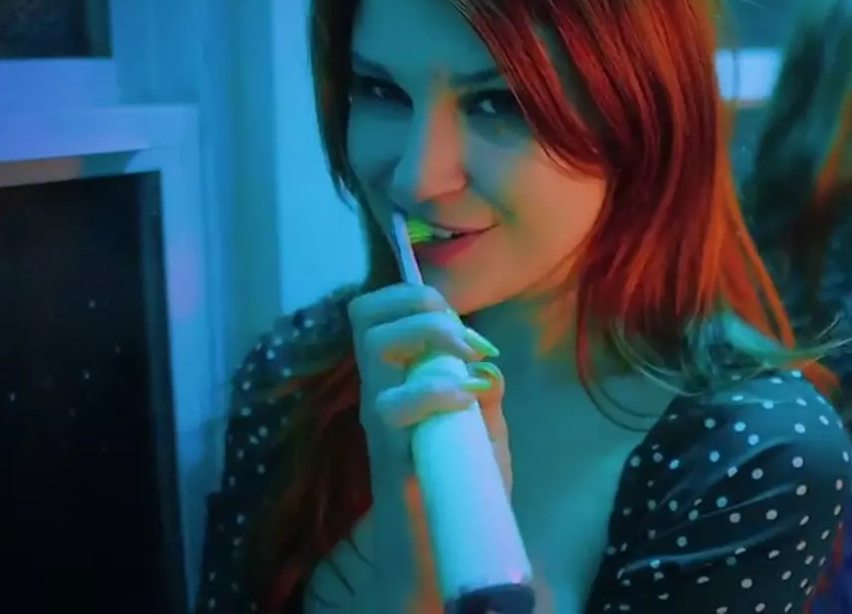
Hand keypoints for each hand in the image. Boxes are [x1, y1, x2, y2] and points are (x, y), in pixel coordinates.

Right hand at [346, 284, 509, 610]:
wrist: (442, 553)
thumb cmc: (459, 489)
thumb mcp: (483, 431)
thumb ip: (484, 394)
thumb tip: (486, 365)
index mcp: (397, 379)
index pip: (379, 312)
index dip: (416, 298)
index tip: (466, 328)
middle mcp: (379, 392)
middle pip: (366, 314)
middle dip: (419, 304)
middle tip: (463, 336)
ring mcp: (379, 422)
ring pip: (372, 347)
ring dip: (428, 335)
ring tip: (467, 357)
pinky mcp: (388, 454)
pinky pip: (392, 407)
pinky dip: (435, 391)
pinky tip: (465, 401)